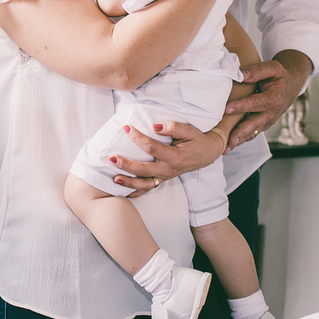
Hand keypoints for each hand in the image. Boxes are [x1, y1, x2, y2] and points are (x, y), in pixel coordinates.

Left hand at [109, 120, 226, 195]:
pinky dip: (135, 192)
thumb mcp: (190, 131)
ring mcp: (165, 177)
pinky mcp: (162, 179)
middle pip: (144, 170)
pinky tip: (123, 191)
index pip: (152, 148)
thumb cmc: (197, 140)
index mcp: (175, 157)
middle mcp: (168, 170)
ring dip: (128, 182)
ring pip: (145, 184)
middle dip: (126, 165)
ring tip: (114, 178)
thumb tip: (155, 126)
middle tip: (111, 157)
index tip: (127, 128)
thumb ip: (174, 127)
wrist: (207, 154)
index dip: (138, 138)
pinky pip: (148, 189)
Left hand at [224, 50, 312, 150]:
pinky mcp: (262, 126)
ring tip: (225, 149)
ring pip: (251, 133)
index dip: (241, 106)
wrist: (290, 87)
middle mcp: (271, 114)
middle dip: (240, 132)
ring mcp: (266, 122)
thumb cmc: (280, 76)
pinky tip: (228, 147)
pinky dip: (240, 141)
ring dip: (239, 141)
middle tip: (228, 139)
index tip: (227, 108)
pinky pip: (250, 134)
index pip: (255, 103)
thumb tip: (241, 75)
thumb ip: (258, 71)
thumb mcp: (274, 68)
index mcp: (273, 99)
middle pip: (254, 124)